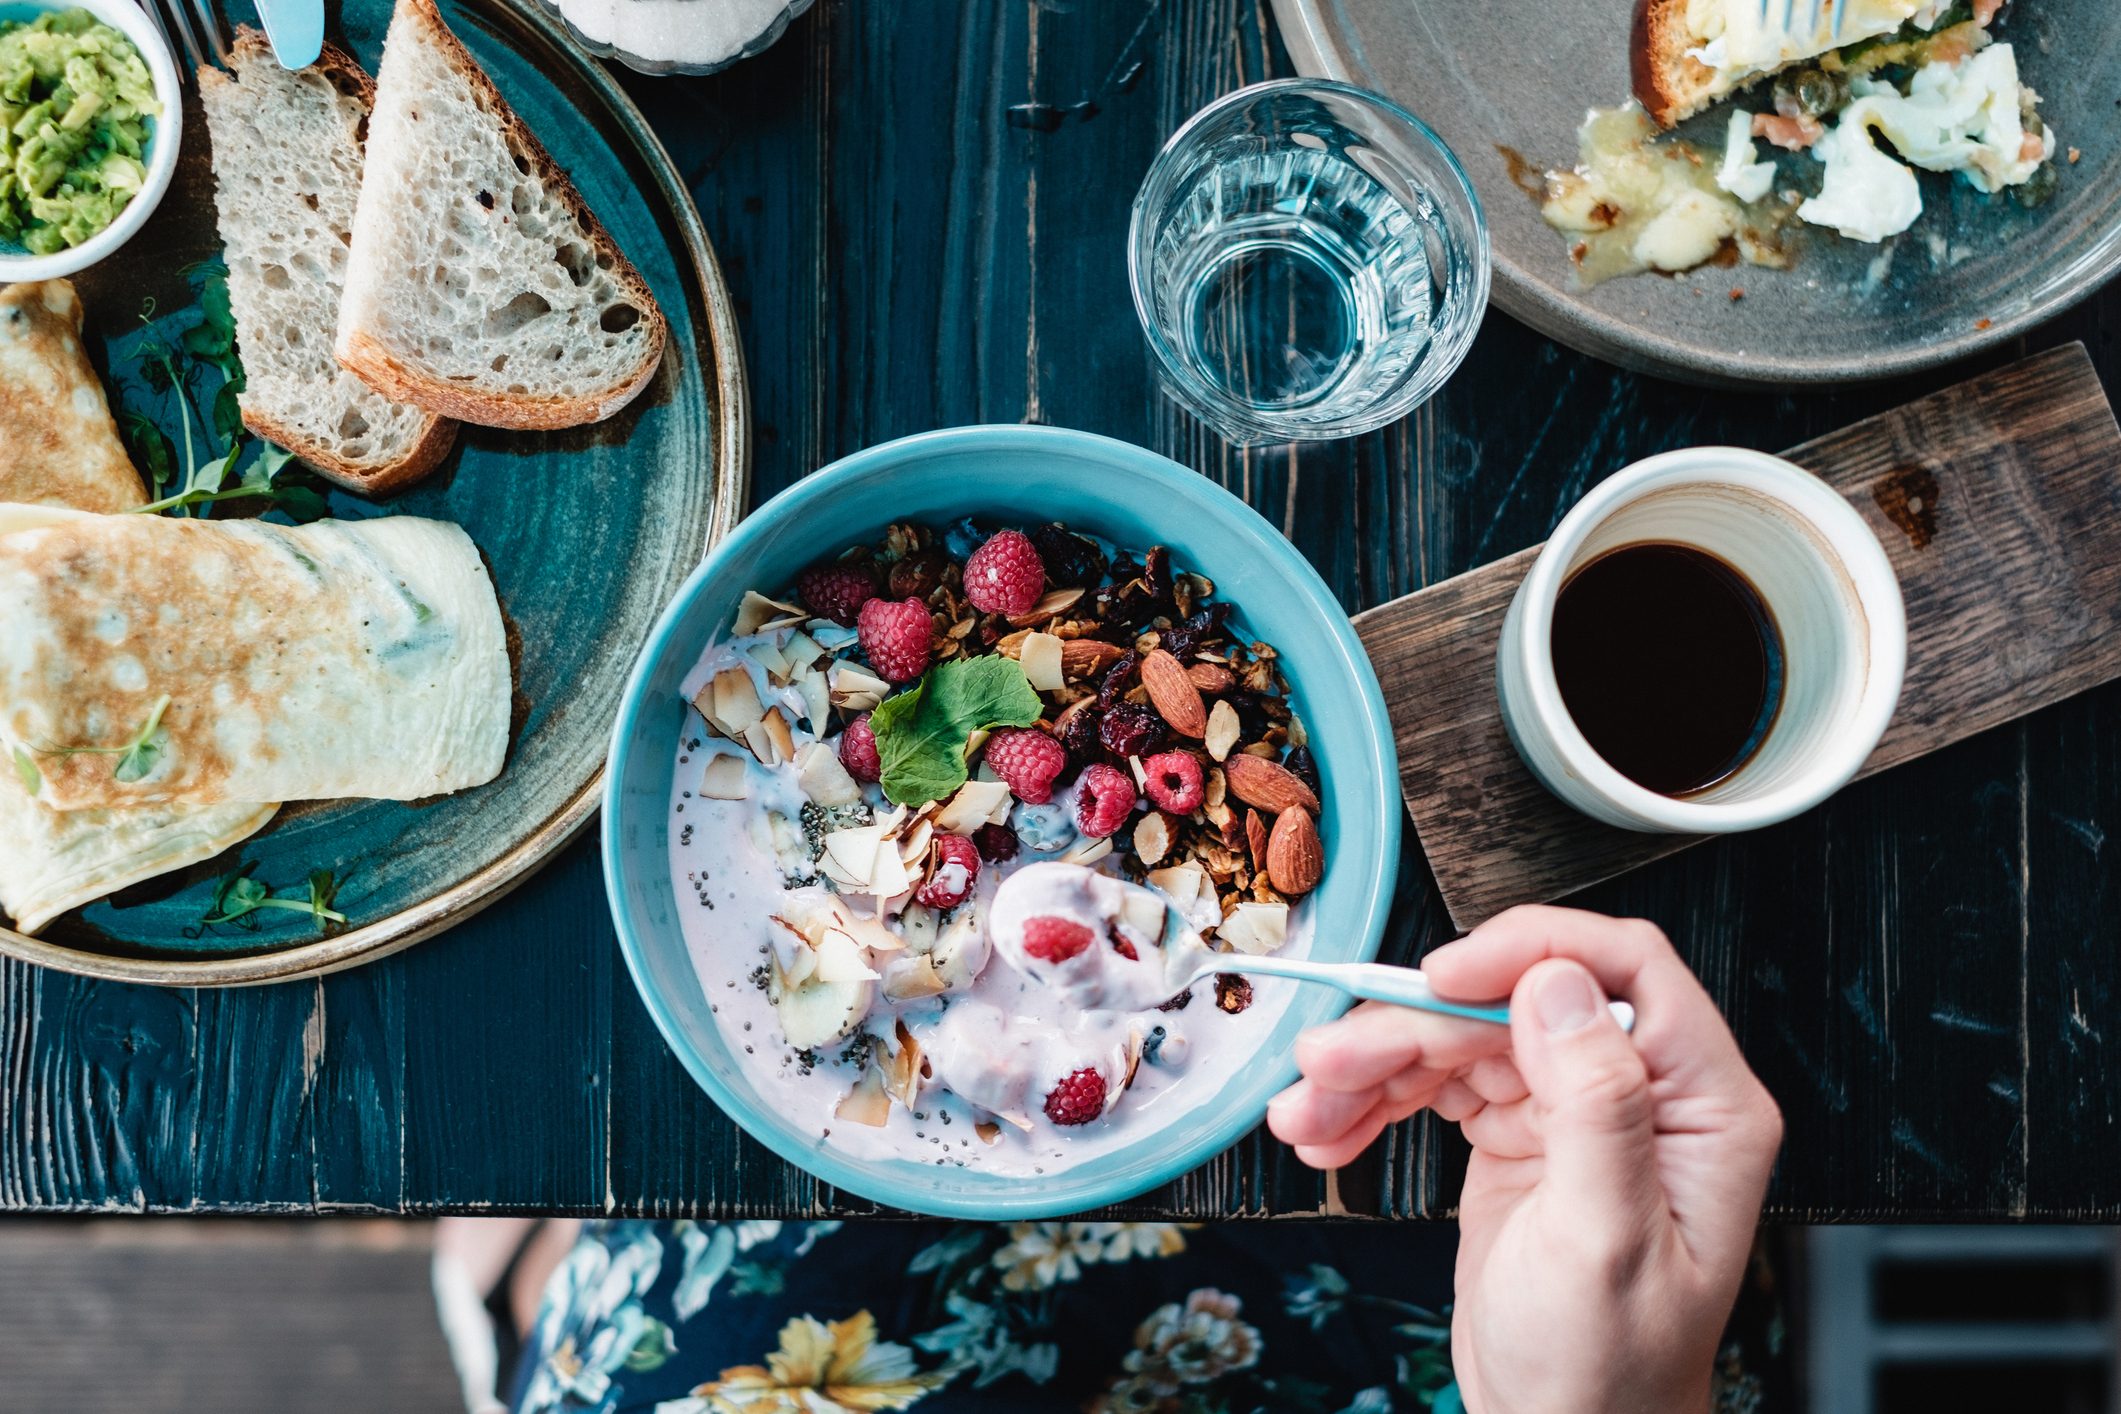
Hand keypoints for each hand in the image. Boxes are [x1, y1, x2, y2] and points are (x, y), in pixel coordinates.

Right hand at [1266, 906, 1782, 1413]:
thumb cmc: (1610, 1373)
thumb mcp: (1603, 1241)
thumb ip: (1596, 1104)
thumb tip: (1560, 983)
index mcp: (1701, 1106)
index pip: (1624, 970)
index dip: (1527, 953)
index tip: (1442, 978)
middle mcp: (1642, 1093)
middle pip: (1513, 1005)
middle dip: (1411, 1029)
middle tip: (1331, 1063)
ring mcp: (1575, 1110)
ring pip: (1461, 1041)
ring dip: (1373, 1068)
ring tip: (1309, 1109)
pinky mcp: (1519, 1133)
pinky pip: (1436, 1086)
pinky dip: (1374, 1103)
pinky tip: (1329, 1130)